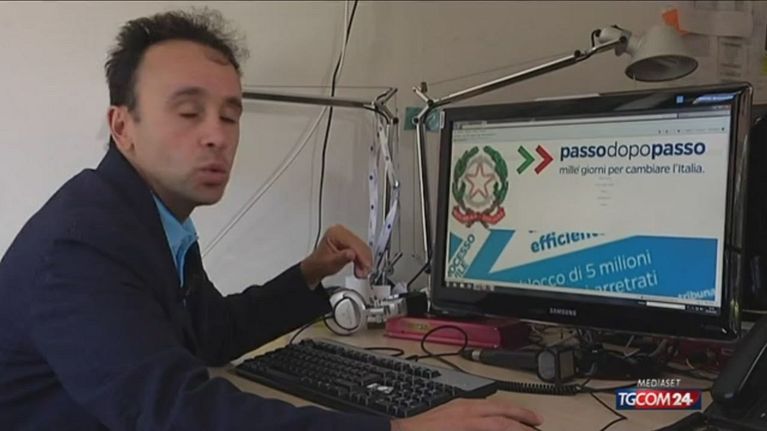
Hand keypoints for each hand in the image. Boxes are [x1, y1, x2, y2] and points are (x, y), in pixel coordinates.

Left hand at [300, 225, 372, 287]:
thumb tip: (352, 254)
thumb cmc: (319, 264)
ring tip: (363, 272)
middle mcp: (342, 232)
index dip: (362, 256)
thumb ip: (342, 258)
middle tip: (365, 272)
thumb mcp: (330, 263)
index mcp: (335, 233)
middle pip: (360, 245)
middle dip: (365, 260)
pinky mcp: (350, 243)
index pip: (353, 243)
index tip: (366, 266)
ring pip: (363, 248)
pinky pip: (361, 251)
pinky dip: (363, 260)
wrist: (316, 268)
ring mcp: (347, 237)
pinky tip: (362, 268)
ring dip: (365, 262)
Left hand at [391, 399, 542, 430]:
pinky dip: (493, 407)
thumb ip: (483, 429)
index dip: (521, 430)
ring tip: (523, 416)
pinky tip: (496, 412)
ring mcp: (457, 405)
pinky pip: (478, 403)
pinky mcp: (450, 406)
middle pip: (501, 410)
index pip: (503, 425)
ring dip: (509, 410)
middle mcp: (464, 410)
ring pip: (491, 403)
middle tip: (538, 422)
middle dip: (522, 415)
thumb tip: (498, 428)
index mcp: (467, 421)